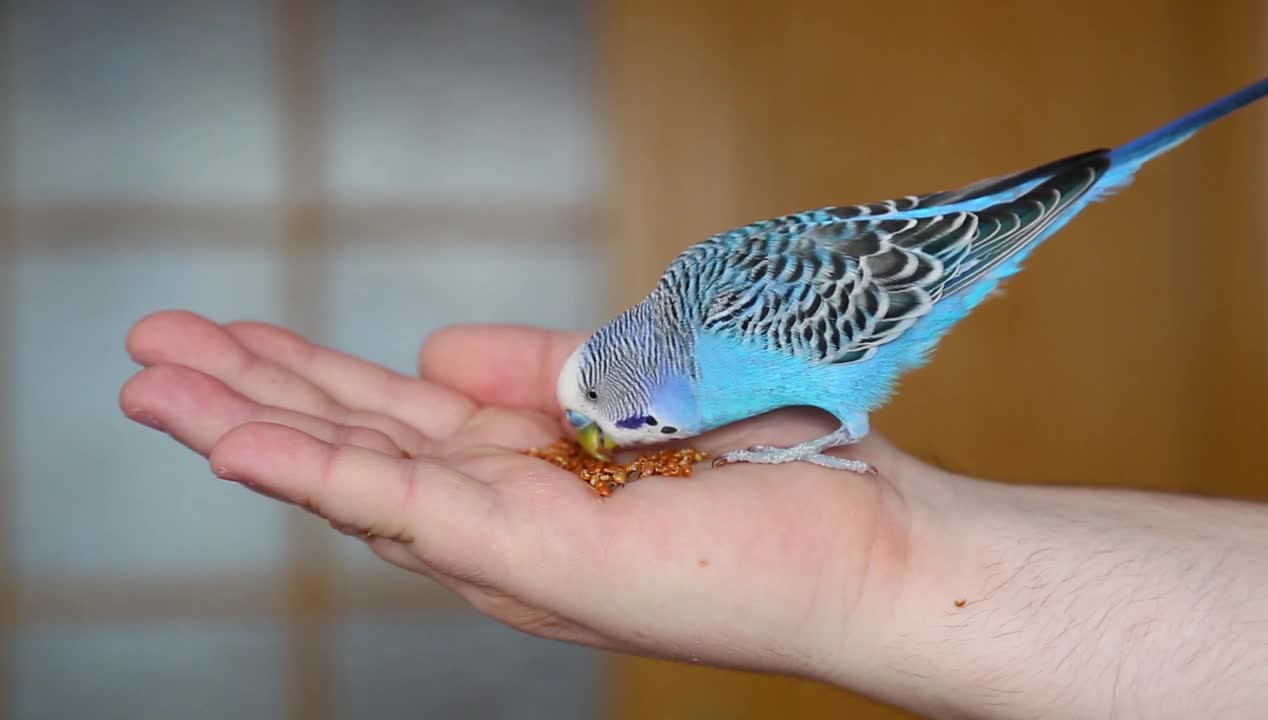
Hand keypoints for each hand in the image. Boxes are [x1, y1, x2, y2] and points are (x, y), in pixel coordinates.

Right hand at [118, 310, 924, 681]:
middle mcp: (499, 516)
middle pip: (349, 444)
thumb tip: (428, 347)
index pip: (389, 418)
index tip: (226, 331)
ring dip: (246, 428)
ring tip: (151, 385)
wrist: (866, 539)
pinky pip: (402, 508)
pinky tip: (237, 439)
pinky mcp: (533, 559)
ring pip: (351, 479)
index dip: (304, 374)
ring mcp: (508, 545)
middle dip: (246, 395)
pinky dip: (314, 473)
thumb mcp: (621, 389)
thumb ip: (525, 373)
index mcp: (520, 471)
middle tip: (147, 351)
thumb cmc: (767, 465)